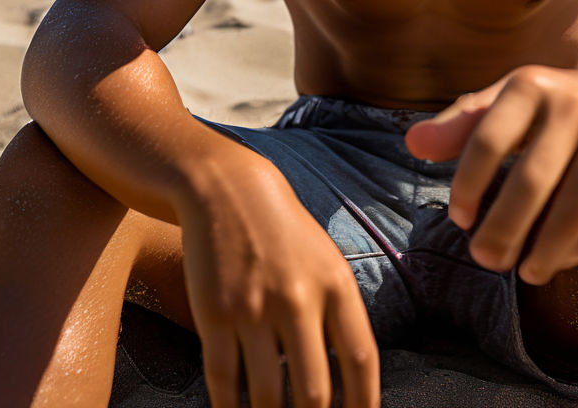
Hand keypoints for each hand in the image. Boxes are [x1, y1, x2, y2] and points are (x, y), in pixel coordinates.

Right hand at [175, 148, 379, 407]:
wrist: (229, 190)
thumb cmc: (284, 232)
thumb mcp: (325, 260)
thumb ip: (338, 314)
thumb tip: (351, 380)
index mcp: (336, 283)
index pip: (361, 360)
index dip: (364, 406)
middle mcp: (299, 298)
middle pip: (315, 392)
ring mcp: (254, 308)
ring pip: (267, 396)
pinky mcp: (214, 314)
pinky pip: (224, 381)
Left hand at [405, 65, 577, 285]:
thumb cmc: (551, 105)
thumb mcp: (506, 101)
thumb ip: (460, 125)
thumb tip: (412, 144)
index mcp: (529, 86)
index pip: (487, 139)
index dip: (468, 184)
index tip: (460, 219)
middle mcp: (572, 106)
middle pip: (533, 177)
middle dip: (505, 226)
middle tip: (483, 259)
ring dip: (548, 245)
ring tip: (523, 272)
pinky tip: (555, 260)